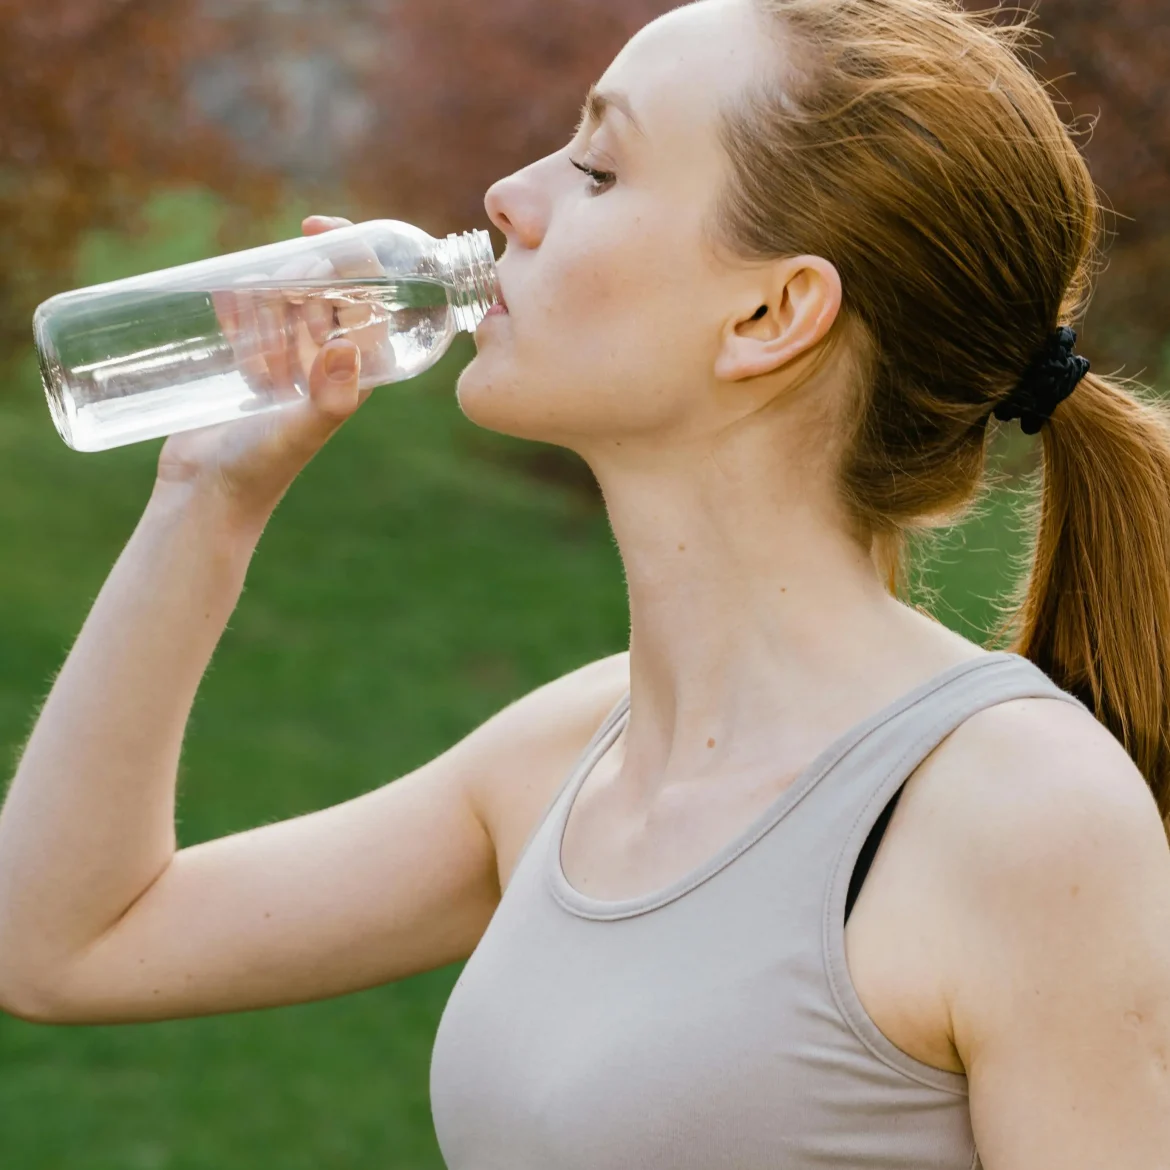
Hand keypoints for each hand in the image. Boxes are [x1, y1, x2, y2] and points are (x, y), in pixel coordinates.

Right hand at [154, 216, 393, 530]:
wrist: (207, 497)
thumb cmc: (260, 469)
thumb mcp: (299, 432)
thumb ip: (329, 398)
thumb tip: (347, 345)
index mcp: (354, 373)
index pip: (370, 301)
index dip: (356, 258)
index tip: (321, 228)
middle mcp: (326, 365)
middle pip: (327, 293)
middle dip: (304, 275)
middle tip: (275, 287)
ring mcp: (286, 365)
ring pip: (287, 302)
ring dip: (269, 292)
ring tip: (249, 314)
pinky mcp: (247, 367)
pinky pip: (249, 319)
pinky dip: (238, 305)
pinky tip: (222, 300)